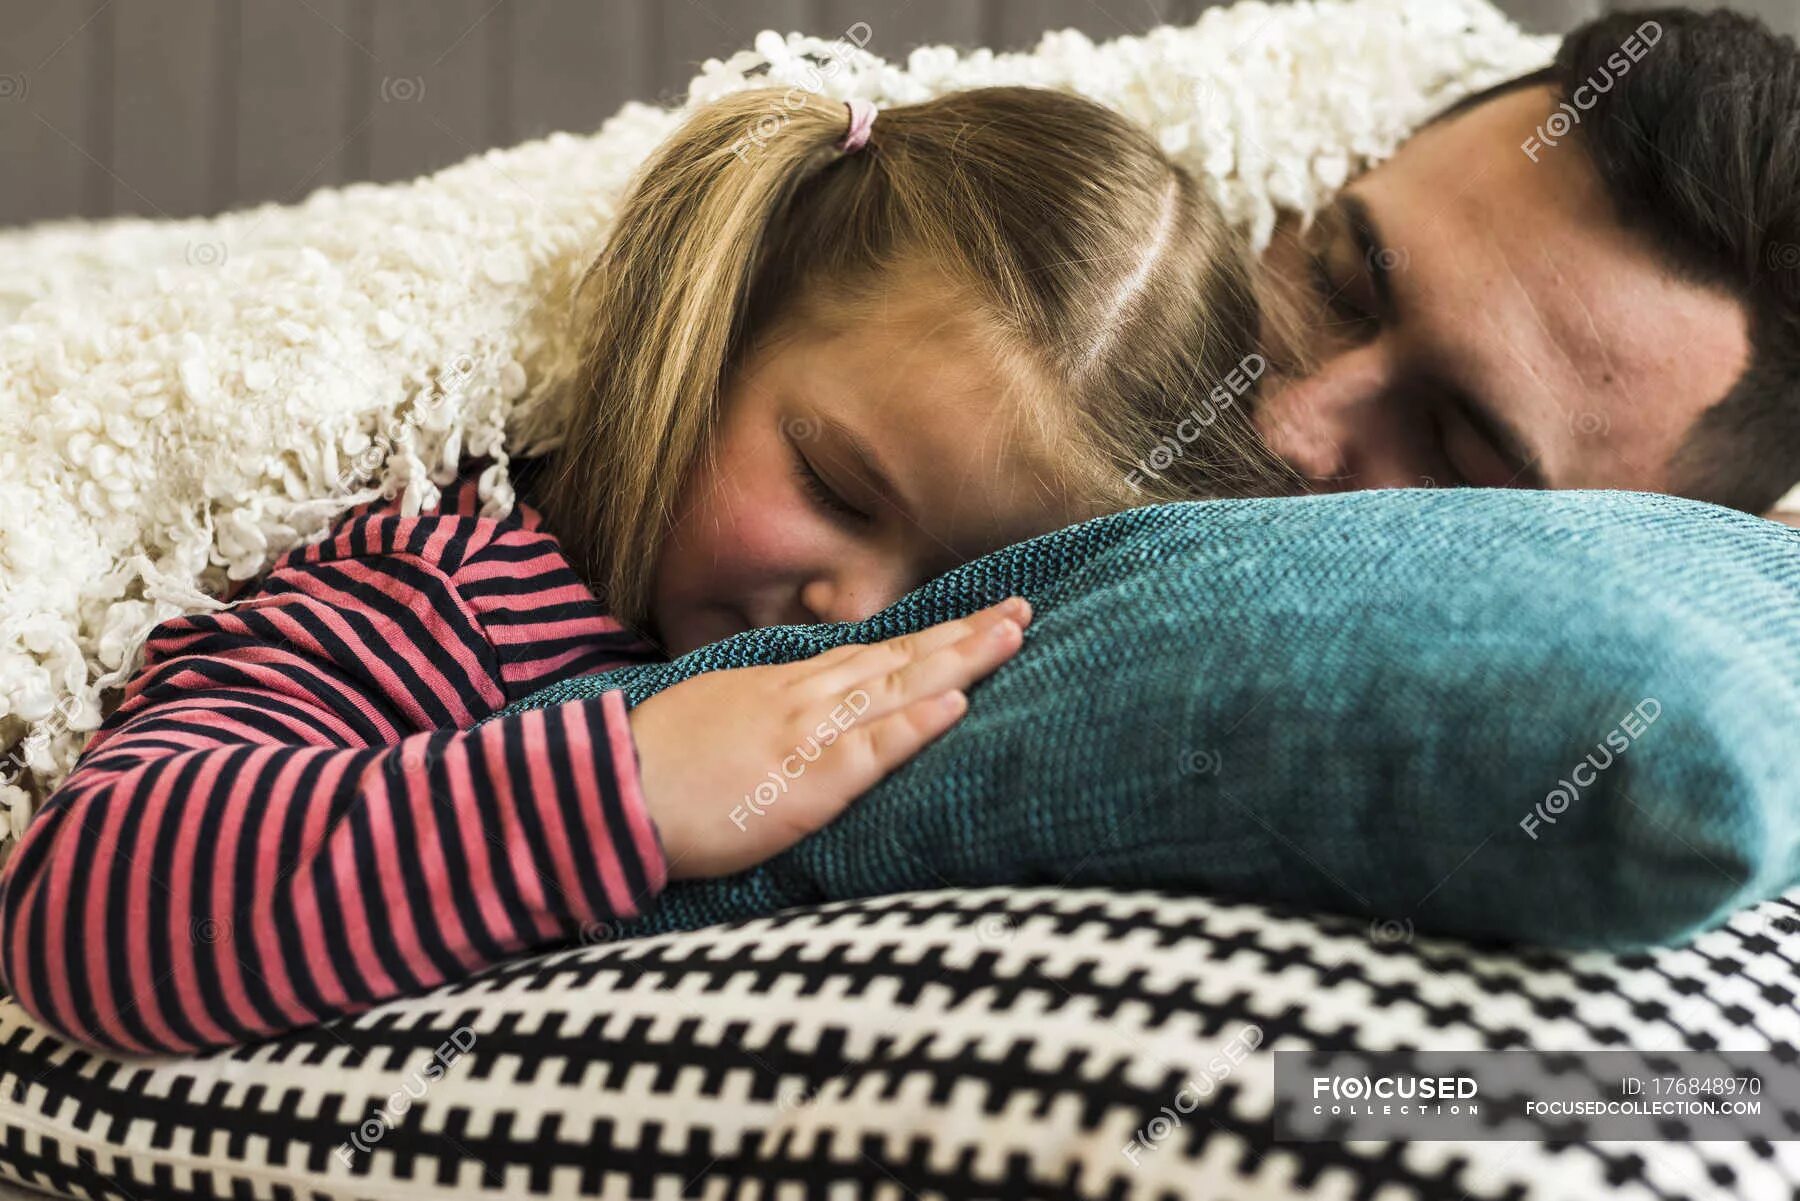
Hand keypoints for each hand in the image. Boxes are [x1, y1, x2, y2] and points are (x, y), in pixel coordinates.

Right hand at [628, 596, 1032, 879]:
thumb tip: (807, 705)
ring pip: (896, 690)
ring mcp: (805, 736)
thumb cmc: (657, 761)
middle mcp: (805, 700)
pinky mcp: (800, 783)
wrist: (606, 790)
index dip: (933, 637)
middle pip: (899, 659)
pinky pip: (867, 752)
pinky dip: (913, 725)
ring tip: (1011, 637)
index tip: (982, 617)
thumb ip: (772, 707)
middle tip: (1022, 610)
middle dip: (965, 636)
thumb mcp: (722, 712)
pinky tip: (954, 705)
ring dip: (958, 662)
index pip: (876, 655)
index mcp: (787, 687)